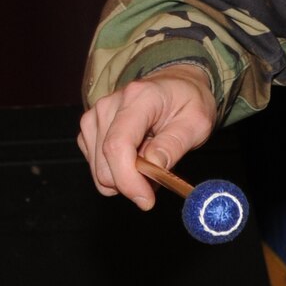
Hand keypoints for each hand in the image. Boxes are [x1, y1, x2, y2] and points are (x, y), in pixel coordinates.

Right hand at [75, 64, 220, 210]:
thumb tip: (153, 168)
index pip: (118, 145)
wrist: (174, 85)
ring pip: (99, 171)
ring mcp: (94, 117)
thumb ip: (174, 144)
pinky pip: (97, 167)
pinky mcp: (89, 131)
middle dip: (132, 182)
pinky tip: (137, 156)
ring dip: (126, 177)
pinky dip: (118, 171)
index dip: (127, 179)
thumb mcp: (197, 122)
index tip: (146, 200)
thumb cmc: (188, 102)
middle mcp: (108, 106)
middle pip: (105, 164)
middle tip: (160, 175)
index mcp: (138, 98)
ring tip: (151, 158)